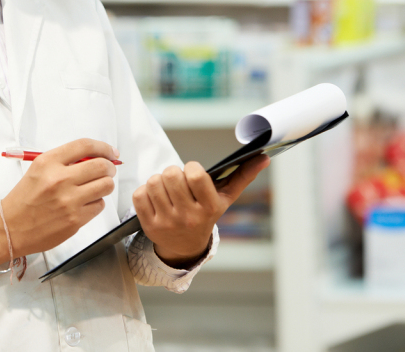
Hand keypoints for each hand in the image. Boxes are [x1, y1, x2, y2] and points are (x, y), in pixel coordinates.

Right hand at [0, 138, 118, 255]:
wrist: (11, 228)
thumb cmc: (25, 199)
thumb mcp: (38, 170)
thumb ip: (64, 161)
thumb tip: (95, 158)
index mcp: (48, 162)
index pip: (85, 146)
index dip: (103, 147)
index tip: (111, 152)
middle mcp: (59, 179)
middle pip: (102, 166)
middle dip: (109, 168)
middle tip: (107, 171)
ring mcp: (68, 201)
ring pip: (106, 186)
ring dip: (104, 185)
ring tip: (95, 188)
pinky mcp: (75, 220)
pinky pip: (99, 205)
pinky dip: (96, 203)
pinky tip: (84, 204)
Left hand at [133, 155, 269, 267]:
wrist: (186, 247)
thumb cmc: (206, 214)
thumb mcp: (225, 198)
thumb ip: (244, 176)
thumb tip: (264, 157)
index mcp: (208, 207)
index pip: (195, 175)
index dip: (192, 168)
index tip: (193, 173)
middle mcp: (188, 217)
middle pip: (170, 175)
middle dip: (173, 172)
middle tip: (178, 181)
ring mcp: (167, 222)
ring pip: (153, 183)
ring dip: (158, 181)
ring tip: (167, 190)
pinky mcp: (149, 226)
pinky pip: (139, 195)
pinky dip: (145, 192)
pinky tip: (156, 198)